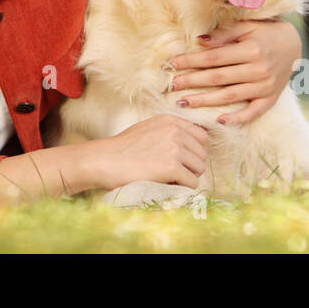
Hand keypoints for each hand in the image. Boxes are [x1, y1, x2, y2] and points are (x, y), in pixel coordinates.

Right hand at [89, 115, 208, 190]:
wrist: (105, 160)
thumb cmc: (123, 148)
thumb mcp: (148, 129)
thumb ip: (169, 131)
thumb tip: (191, 144)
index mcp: (171, 121)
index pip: (201, 136)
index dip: (194, 151)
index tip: (183, 159)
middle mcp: (175, 131)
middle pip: (202, 154)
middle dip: (192, 165)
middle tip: (174, 171)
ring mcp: (174, 148)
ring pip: (199, 168)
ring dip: (188, 176)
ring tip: (169, 177)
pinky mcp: (172, 166)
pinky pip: (192, 182)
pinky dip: (183, 187)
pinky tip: (168, 184)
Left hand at [161, 19, 302, 125]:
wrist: (294, 45)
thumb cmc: (264, 33)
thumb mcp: (246, 27)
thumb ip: (223, 35)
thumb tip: (199, 41)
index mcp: (251, 50)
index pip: (214, 58)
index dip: (191, 61)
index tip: (172, 64)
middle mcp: (258, 70)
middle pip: (218, 78)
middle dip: (191, 82)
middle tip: (170, 86)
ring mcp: (265, 87)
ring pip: (229, 96)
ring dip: (205, 101)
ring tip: (183, 103)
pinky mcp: (270, 99)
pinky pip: (253, 112)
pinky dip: (237, 118)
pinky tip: (219, 121)